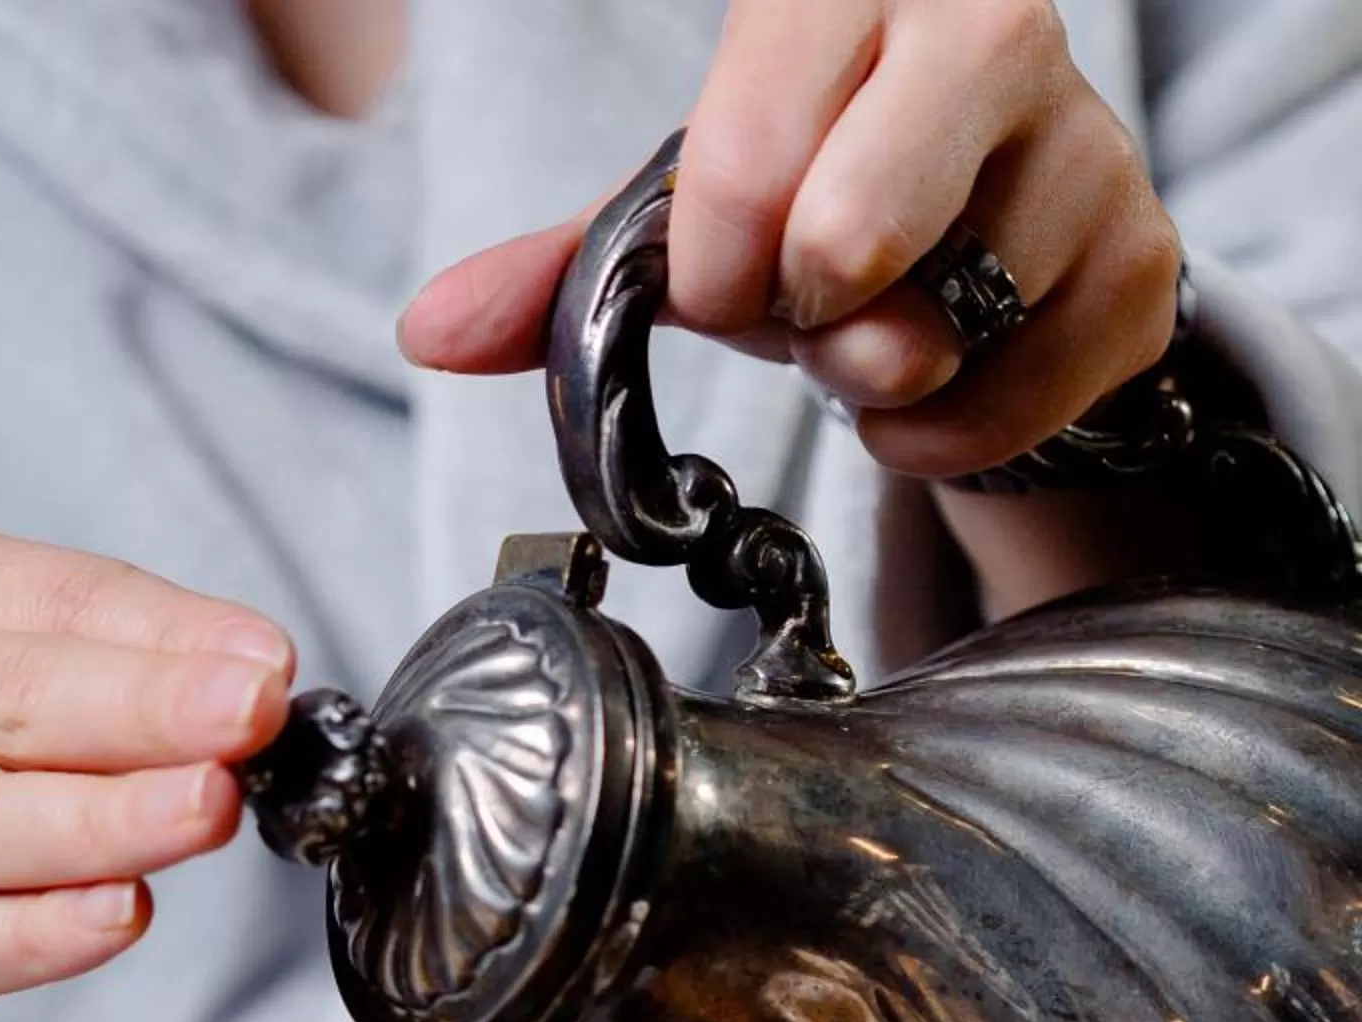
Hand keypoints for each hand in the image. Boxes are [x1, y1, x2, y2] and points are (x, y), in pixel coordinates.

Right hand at [0, 520, 295, 1021]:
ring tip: (208, 809)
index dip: (165, 631)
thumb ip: (83, 683)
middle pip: (4, 697)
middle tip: (252, 714)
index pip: (46, 600)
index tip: (270, 662)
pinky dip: (32, 934)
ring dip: (103, 815)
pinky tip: (117, 917)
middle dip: (141, 704)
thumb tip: (247, 693)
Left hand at [398, 0, 1181, 480]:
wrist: (992, 219)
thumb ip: (562, 267)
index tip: (723, 271)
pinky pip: (998, 410)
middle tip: (805, 302)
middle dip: (795, 317)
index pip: (744, 146)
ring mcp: (1085, 150)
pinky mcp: (1142, 265)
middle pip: (846, 240)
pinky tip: (939, 370)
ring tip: (879, 320)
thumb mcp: (690, 204)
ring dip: (867, 379)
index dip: (713, 256)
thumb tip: (429, 331)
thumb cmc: (822, 186)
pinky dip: (940, 433)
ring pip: (924, 338)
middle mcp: (992, 32)